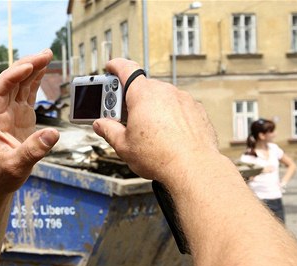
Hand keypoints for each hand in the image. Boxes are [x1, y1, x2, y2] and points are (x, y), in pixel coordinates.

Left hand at [0, 49, 58, 193]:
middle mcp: (0, 111)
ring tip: (47, 55)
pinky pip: (27, 92)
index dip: (11, 76)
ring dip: (32, 68)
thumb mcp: (16, 167)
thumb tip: (53, 134)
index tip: (27, 67)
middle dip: (26, 65)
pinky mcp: (20, 115)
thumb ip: (33, 150)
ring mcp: (10, 112)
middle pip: (10, 81)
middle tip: (45, 54)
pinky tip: (44, 68)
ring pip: (19, 83)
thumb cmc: (0, 175)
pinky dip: (35, 79)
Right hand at [92, 58, 218, 182]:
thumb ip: (109, 131)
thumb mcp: (123, 145)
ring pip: (161, 98)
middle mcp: (164, 91)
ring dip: (151, 108)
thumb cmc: (160, 156)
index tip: (111, 67)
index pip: (126, 69)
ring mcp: (183, 99)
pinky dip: (169, 116)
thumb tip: (100, 125)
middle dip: (131, 99)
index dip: (115, 66)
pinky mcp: (196, 110)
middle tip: (122, 116)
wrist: (193, 168)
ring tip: (146, 130)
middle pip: (142, 88)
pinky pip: (177, 107)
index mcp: (143, 94)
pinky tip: (166, 134)